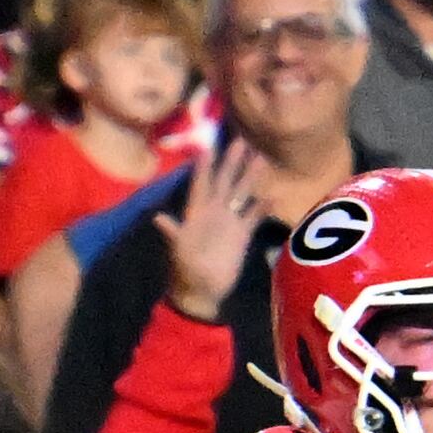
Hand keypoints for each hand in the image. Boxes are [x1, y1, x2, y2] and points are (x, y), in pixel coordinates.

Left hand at [167, 139, 266, 319]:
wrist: (202, 292)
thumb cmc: (186, 270)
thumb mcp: (178, 250)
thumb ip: (173, 232)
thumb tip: (158, 218)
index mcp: (196, 212)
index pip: (201, 183)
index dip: (204, 165)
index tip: (209, 144)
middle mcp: (214, 212)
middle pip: (224, 181)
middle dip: (232, 162)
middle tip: (241, 140)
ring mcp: (229, 222)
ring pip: (241, 194)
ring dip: (250, 177)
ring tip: (261, 158)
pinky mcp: (242, 235)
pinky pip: (254, 216)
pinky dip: (263, 206)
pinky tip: (274, 195)